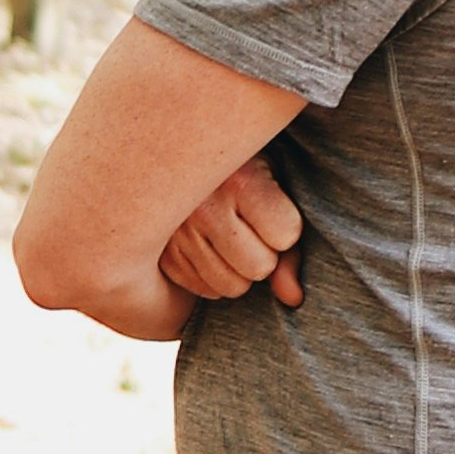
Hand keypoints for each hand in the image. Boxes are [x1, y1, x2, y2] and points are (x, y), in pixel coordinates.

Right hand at [160, 156, 305, 308]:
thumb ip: (291, 246)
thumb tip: (292, 300)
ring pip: (232, 287)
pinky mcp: (161, 256)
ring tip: (232, 236)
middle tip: (252, 226)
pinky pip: (204, 290)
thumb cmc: (242, 169)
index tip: (272, 208)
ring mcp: (177, 235)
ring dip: (240, 270)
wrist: (183, 153)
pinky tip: (211, 246)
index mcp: (239, 180)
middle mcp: (202, 208)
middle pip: (259, 267)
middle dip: (264, 253)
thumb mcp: (275, 185)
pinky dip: (215, 276)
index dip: (286, 227)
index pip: (286, 234)